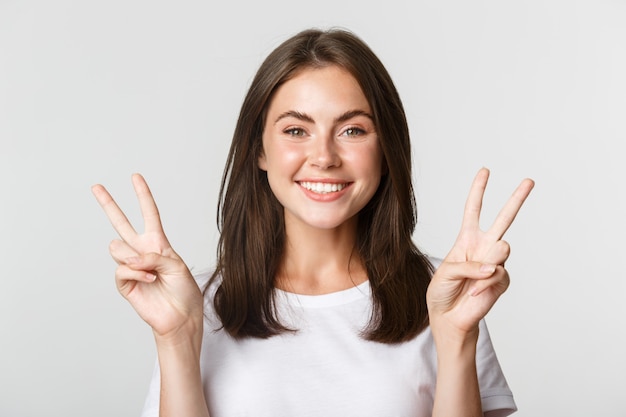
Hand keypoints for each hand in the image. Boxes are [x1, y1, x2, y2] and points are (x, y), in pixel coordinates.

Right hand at [92, 174, 202, 342]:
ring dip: (135, 258)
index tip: (136, 176)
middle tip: (96, 187)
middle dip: (108, 204)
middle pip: (120, 223)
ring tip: (151, 271)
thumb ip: (153, 256)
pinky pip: (122, 269)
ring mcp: (131, 266)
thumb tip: (130, 259)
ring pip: (118, 248)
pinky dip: (137, 273)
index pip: (149, 214)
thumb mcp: (176, 265)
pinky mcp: (124, 283)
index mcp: (158, 243)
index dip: (143, 195)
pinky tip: (150, 280)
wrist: (181, 315)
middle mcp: (142, 251)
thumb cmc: (184, 290)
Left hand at [426, 168, 533, 336]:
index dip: (478, 191)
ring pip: (503, 247)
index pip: (473, 210)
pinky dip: (484, 284)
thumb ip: (468, 265)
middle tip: (529, 181)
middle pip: (503, 219)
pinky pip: (498, 274)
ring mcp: (495, 263)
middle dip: (516, 199)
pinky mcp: (502, 281)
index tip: (485, 171)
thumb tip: (494, 266)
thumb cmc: (442, 292)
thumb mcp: (446, 272)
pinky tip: (475, 293)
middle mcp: (484, 247)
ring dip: (490, 259)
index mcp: (467, 239)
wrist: (449, 318)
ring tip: (480, 271)